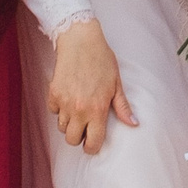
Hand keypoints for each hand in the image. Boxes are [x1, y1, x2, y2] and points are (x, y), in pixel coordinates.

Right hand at [48, 20, 137, 152]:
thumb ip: (122, 106)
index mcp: (97, 109)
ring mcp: (64, 102)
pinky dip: (59, 110)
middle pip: (72, 140)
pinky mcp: (53, 94)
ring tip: (77, 111)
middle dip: (79, 137)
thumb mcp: (116, 83)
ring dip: (69, 123)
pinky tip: (68, 98)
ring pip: (62, 127)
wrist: (80, 40)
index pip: (92, 142)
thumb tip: (134, 123)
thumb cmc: (101, 59)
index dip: (92, 147)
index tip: (93, 144)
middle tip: (85, 127)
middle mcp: (79, 109)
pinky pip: (54, 112)